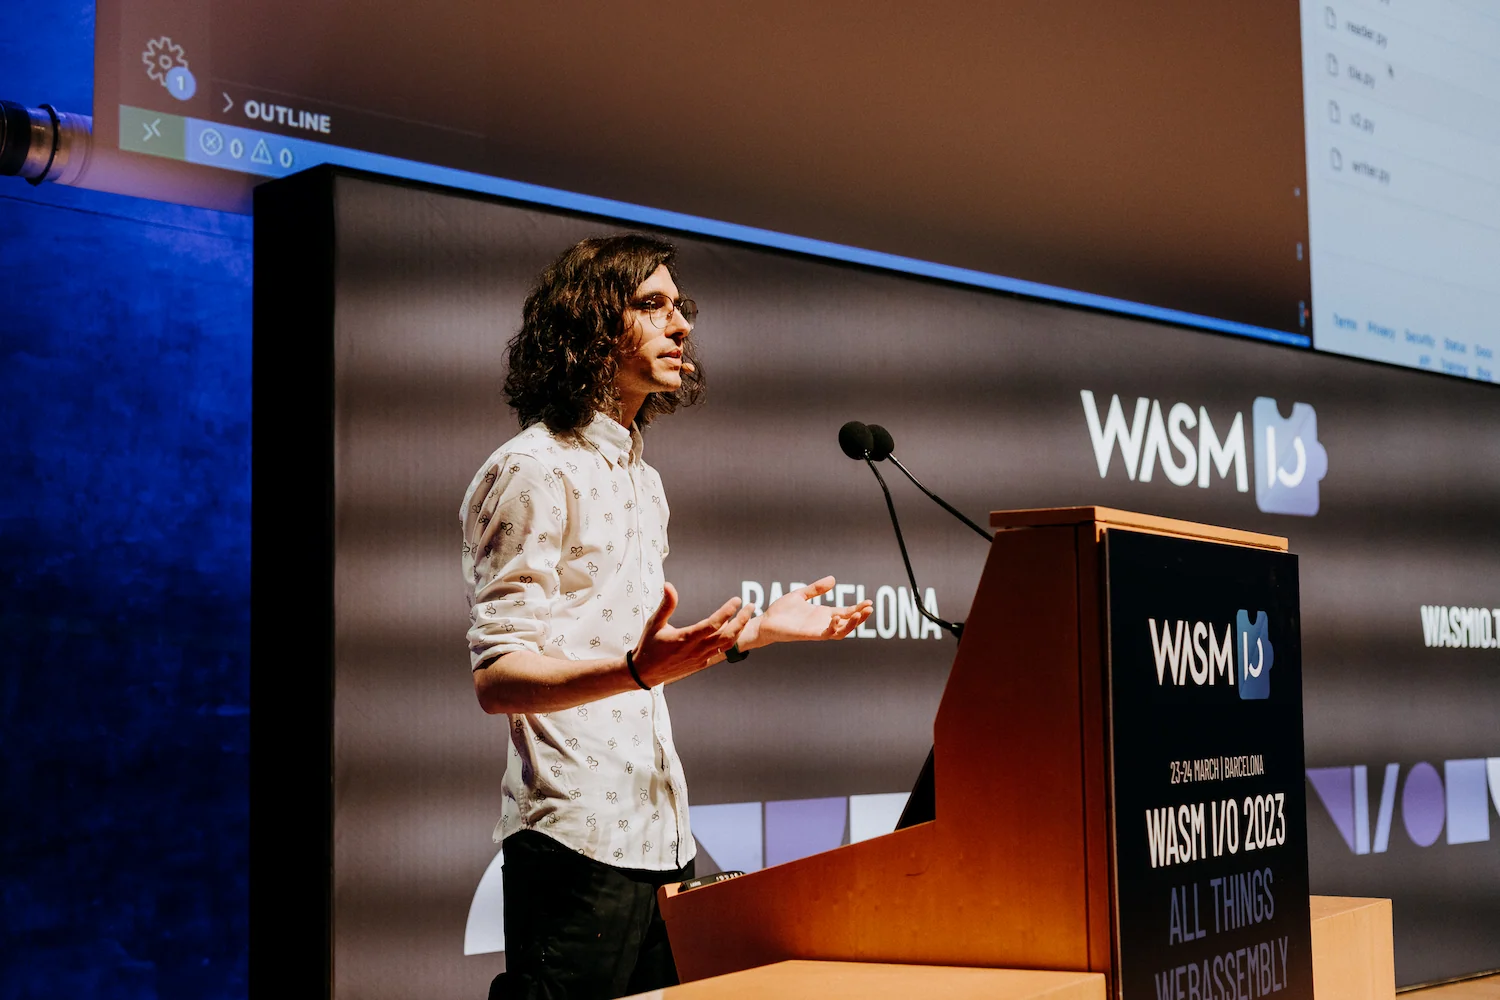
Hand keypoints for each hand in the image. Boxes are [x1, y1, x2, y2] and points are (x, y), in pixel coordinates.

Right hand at [632, 583, 752, 685]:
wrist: (645, 672)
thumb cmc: (649, 645)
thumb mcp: (655, 623)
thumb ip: (666, 604)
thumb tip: (669, 585)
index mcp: (686, 638)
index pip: (714, 623)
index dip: (727, 611)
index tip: (736, 600)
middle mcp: (696, 649)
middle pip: (727, 635)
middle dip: (742, 620)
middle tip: (751, 606)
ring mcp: (700, 658)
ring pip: (727, 644)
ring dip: (739, 630)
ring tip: (746, 617)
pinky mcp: (701, 664)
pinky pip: (720, 651)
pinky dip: (729, 640)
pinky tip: (732, 630)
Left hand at [742, 577, 872, 648]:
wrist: (765, 622)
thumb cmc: (781, 611)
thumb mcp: (801, 595)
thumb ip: (816, 589)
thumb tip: (833, 579)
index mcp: (823, 614)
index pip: (846, 612)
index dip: (858, 608)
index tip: (869, 602)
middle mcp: (822, 623)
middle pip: (847, 623)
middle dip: (859, 617)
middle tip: (869, 608)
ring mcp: (816, 630)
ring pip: (840, 632)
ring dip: (850, 625)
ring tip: (858, 614)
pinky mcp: (808, 635)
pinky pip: (824, 634)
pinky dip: (832, 628)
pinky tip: (836, 618)